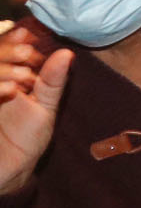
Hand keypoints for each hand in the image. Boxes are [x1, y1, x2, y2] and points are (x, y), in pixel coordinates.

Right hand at [0, 29, 71, 196]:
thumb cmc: (27, 138)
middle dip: (9, 50)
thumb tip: (66, 53)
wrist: (9, 171)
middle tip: (28, 53)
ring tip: (23, 78)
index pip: (4, 48)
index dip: (14, 39)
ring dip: (3, 67)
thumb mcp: (44, 107)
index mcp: (5, 77)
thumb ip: (52, 82)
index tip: (29, 36)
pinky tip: (10, 90)